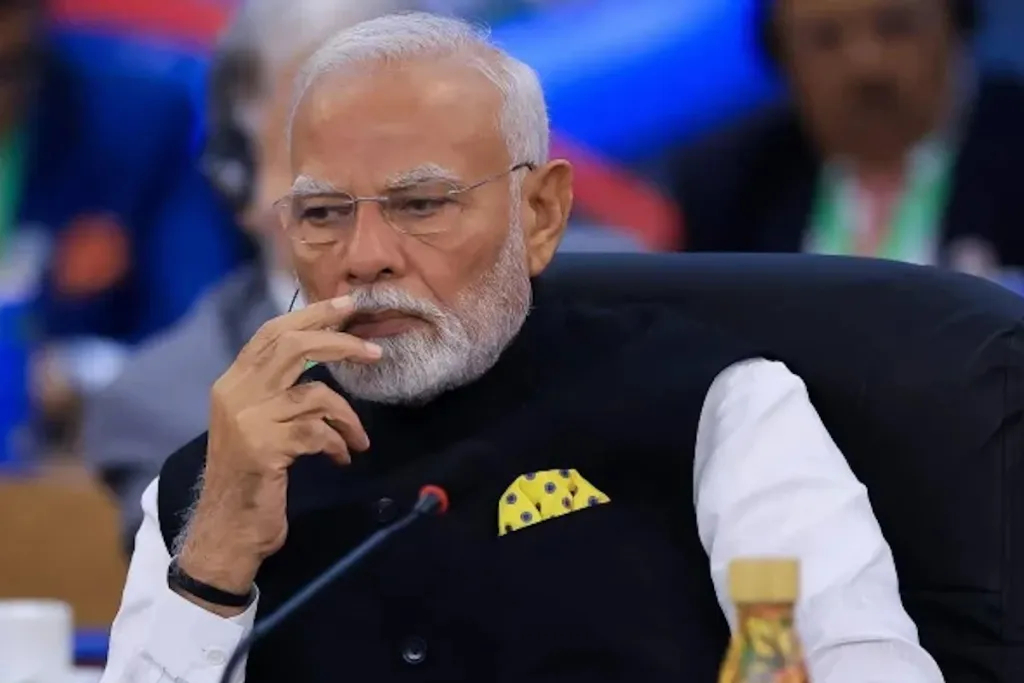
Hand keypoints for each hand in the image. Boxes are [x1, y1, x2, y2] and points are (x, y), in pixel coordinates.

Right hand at [176, 296, 380, 610]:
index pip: (272, 332)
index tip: (348, 305)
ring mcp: (248, 420)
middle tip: (374, 352)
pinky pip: (319, 432)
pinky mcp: (265, 449)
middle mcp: (235, 394)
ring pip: (315, 394)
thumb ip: (278, 389)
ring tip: (358, 439)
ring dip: (348, 417)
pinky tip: (342, 458)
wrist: (228, 530)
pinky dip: (338, 444)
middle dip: (340, 344)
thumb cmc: (251, 476)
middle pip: (293, 347)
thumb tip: (323, 351)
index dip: (312, 315)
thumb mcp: (257, 424)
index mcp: (232, 382)